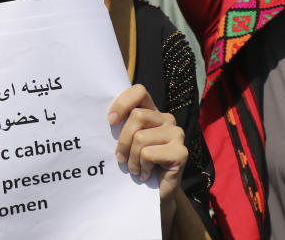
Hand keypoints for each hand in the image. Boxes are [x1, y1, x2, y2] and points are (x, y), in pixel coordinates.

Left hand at [109, 84, 186, 198]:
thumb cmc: (136, 163)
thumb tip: (103, 116)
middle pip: (136, 116)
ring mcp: (176, 134)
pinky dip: (142, 167)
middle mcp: (167, 119)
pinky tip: (147, 174)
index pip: (139, 91)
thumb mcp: (126, 141)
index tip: (111, 121)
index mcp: (152, 112)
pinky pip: (148, 154)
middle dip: (122, 140)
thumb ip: (121, 125)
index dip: (123, 102)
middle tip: (120, 157)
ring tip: (136, 168)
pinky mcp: (180, 152)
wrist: (153, 193)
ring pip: (140, 138)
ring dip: (132, 159)